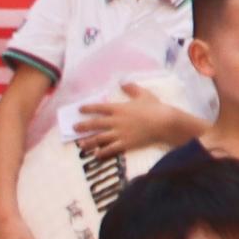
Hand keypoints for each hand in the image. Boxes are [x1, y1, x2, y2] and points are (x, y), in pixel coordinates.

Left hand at [80, 86, 195, 157]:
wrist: (164, 123)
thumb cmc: (155, 107)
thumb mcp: (144, 94)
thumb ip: (132, 88)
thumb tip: (123, 83)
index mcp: (119, 108)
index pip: (99, 107)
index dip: (88, 108)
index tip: (80, 109)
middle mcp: (116, 121)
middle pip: (95, 124)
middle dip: (83, 126)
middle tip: (74, 127)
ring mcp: (120, 133)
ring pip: (99, 138)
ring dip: (89, 141)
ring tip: (81, 144)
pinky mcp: (125, 144)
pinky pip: (110, 149)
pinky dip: (102, 153)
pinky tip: (96, 155)